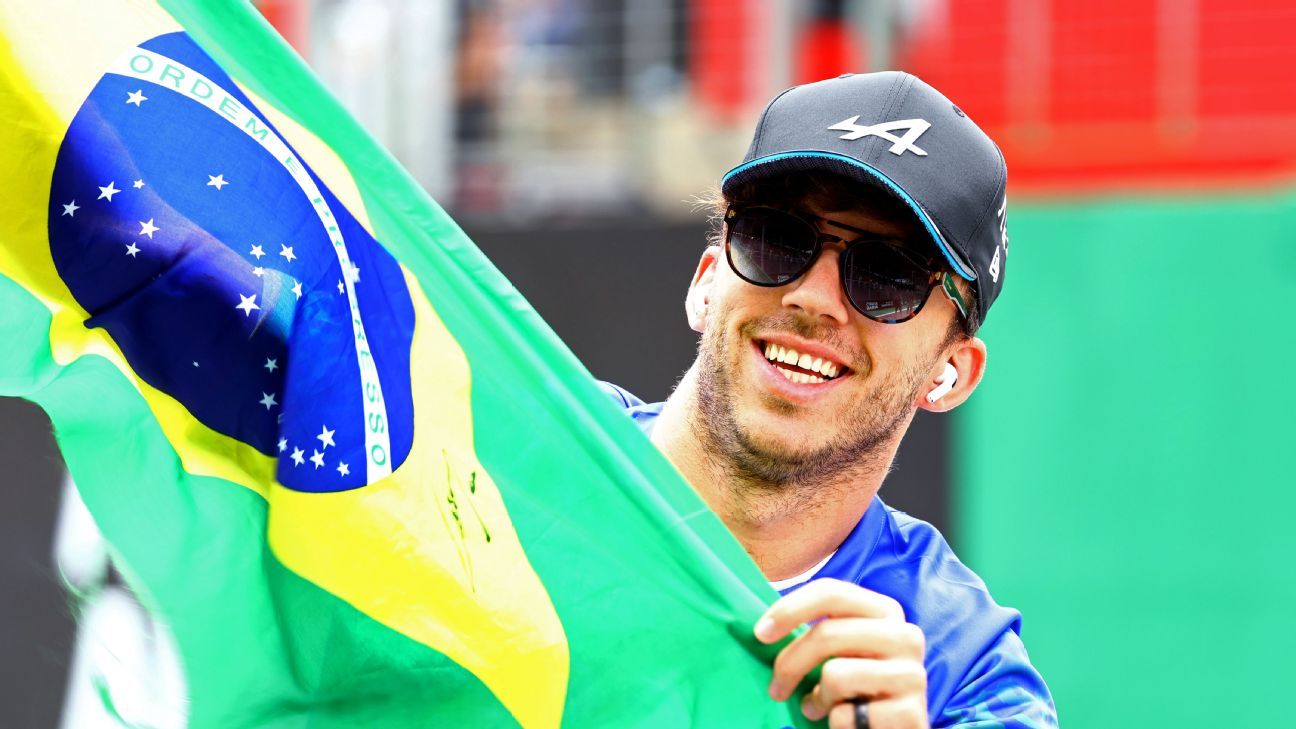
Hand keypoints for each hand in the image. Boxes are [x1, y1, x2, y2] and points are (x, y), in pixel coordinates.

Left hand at [755, 579, 927, 727]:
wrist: (896, 728)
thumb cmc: (860, 686)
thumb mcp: (844, 650)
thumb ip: (821, 631)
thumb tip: (764, 627)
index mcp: (887, 611)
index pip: (831, 592)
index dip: (789, 609)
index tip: (760, 633)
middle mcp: (906, 635)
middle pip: (827, 633)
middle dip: (790, 664)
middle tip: (776, 689)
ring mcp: (913, 674)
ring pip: (836, 675)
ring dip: (817, 699)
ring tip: (820, 707)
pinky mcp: (910, 712)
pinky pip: (846, 715)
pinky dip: (835, 724)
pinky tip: (847, 723)